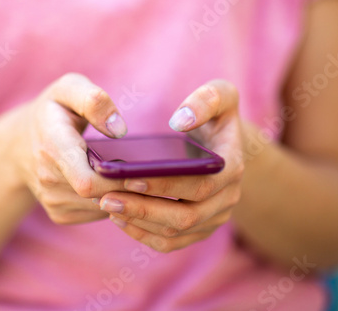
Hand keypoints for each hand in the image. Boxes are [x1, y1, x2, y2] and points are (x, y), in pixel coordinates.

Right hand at [0, 73, 126, 223]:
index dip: (118, 181)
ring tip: (129, 176)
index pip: (87, 181)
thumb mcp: (68, 89)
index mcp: (54, 146)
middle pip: (99, 196)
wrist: (17, 145)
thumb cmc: (52, 111)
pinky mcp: (58, 213)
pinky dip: (110, 203)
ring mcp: (52, 200)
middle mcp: (49, 179)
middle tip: (145, 173)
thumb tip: (119, 130)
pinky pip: (95, 214)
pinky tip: (112, 184)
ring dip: (122, 197)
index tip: (140, 170)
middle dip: (127, 188)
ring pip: (101, 208)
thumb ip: (94, 101)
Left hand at [97, 80, 244, 251]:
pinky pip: (171, 242)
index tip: (129, 177)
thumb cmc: (213, 116)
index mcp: (231, 167)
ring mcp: (213, 218)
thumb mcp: (220, 95)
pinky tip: (119, 219)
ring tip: (107, 206)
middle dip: (144, 208)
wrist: (219, 143)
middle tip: (106, 197)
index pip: (199, 184)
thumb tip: (181, 121)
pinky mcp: (198, 229)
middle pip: (186, 216)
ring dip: (139, 223)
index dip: (165, 185)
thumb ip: (207, 100)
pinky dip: (144, 235)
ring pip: (176, 232)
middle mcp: (227, 198)